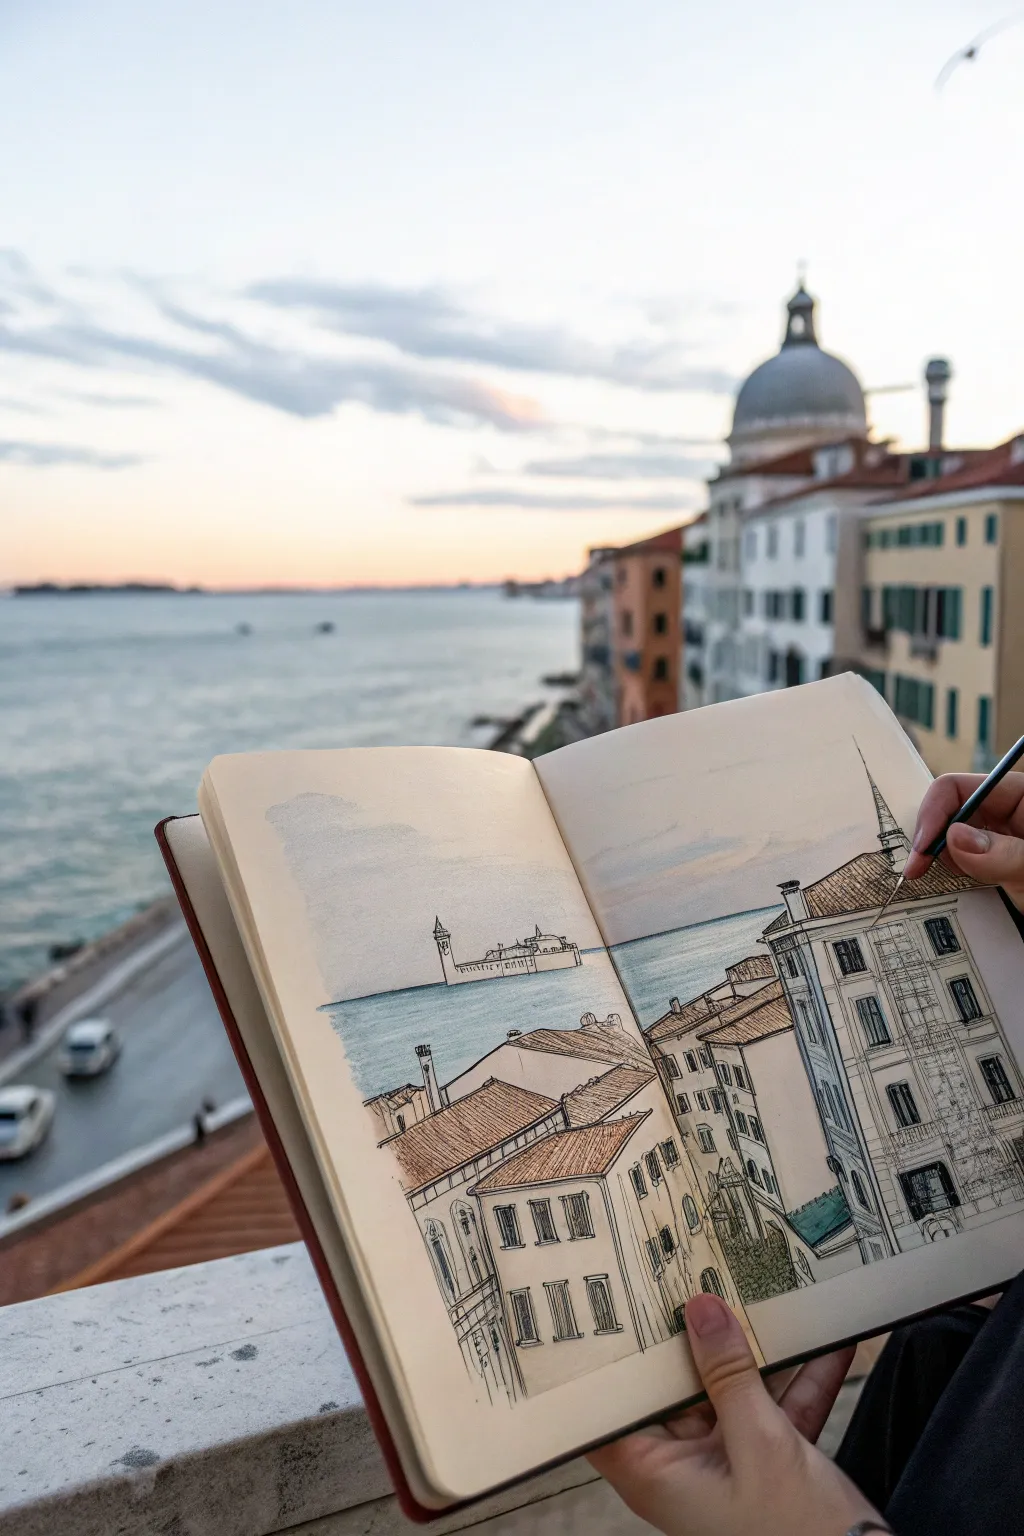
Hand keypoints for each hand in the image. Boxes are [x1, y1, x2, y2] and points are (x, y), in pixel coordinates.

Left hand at [589, 1293, 880, 1535]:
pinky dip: (804, 1378)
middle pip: (675, 1386)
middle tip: (693, 1275)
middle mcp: (685, 1466)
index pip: (609, 1410)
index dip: (605, 1361)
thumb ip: (730, 1375)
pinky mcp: (770, 1462)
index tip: (610, 1307)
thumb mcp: (761, 1446)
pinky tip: (827, 1339)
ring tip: (755, 1290)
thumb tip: (702, 1311)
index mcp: (657, 1473)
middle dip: (691, 1334)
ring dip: (755, 1350)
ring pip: (732, 1390)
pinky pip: (780, 1408)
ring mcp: (728, 1461)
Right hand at [903, 771, 1023, 912]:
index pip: (956, 789)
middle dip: (931, 839)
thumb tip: (953, 837)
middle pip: (949, 811)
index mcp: (1019, 796)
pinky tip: (961, 885)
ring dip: (944, 857)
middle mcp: (1007, 811)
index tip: (920, 852)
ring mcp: (1003, 837)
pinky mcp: (1002, 861)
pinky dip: (956, 871)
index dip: (931, 815)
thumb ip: (1003, 853)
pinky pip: (966, 859)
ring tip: (951, 880)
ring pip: (954, 837)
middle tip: (917, 870)